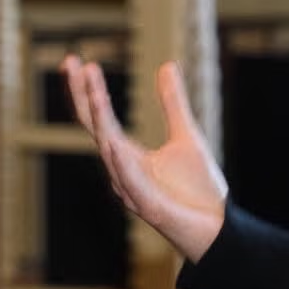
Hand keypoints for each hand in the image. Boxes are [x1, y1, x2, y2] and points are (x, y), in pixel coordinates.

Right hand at [61, 56, 227, 262]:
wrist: (217, 229)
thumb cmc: (198, 189)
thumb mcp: (186, 135)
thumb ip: (172, 102)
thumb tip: (165, 64)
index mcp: (127, 154)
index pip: (98, 118)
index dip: (86, 90)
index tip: (76, 59)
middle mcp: (122, 170)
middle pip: (95, 127)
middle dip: (83, 95)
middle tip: (71, 62)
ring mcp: (131, 188)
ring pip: (109, 150)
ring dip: (101, 119)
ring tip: (94, 90)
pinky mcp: (148, 206)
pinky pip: (130, 181)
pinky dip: (120, 162)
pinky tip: (112, 142)